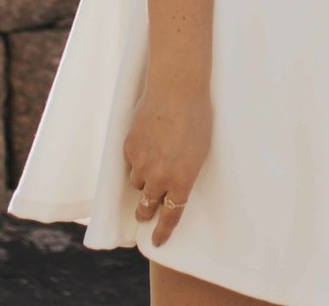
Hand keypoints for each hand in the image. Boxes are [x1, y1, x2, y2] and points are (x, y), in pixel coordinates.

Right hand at [124, 80, 211, 247]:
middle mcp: (160, 176)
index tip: (157, 240)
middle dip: (145, 210)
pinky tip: (146, 140)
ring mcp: (142, 162)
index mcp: (182, 179)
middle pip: (146, 205)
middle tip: (145, 209)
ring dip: (142, 178)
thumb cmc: (196, 116)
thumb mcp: (199, 151)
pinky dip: (135, 158)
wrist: (177, 87)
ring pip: (136, 183)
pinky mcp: (129, 147)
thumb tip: (174, 186)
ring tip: (153, 156)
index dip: (163, 231)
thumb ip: (184, 173)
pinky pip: (129, 162)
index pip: (171, 214)